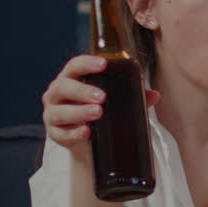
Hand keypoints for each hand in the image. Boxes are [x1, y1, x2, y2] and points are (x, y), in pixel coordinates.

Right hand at [41, 55, 159, 151]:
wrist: (90, 143)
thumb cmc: (101, 113)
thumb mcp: (116, 102)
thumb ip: (133, 96)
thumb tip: (154, 95)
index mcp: (72, 80)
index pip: (75, 66)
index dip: (86, 63)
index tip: (102, 64)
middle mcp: (57, 94)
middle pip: (63, 87)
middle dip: (82, 91)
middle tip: (102, 97)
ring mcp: (52, 114)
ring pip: (59, 112)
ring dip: (79, 112)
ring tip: (98, 112)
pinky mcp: (54, 134)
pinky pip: (61, 134)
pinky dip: (74, 133)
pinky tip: (87, 132)